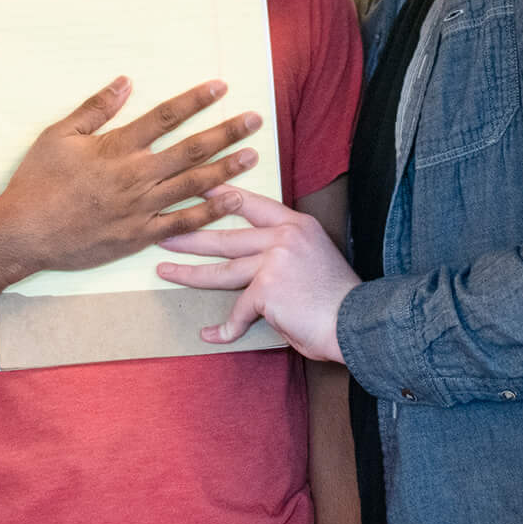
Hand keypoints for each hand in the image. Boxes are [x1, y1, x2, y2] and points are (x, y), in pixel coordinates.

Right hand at [0, 78, 260, 274]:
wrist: (25, 233)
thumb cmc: (37, 182)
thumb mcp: (59, 135)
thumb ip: (95, 108)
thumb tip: (125, 81)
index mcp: (118, 147)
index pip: (166, 116)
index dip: (196, 100)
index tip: (220, 87)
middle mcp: (136, 175)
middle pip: (191, 148)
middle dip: (227, 131)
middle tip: (255, 119)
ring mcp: (141, 207)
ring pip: (194, 183)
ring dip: (227, 168)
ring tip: (253, 154)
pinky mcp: (140, 235)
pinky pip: (183, 222)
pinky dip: (210, 211)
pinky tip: (233, 200)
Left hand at [156, 187, 358, 362]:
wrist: (359, 322)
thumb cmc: (338, 299)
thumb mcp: (315, 258)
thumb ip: (286, 252)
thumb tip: (257, 266)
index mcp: (297, 225)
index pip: (253, 204)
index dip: (223, 196)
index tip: (198, 188)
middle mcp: (284, 236)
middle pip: (227, 236)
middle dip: (190, 235)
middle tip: (164, 232)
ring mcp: (274, 261)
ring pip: (222, 270)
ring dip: (190, 272)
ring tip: (165, 271)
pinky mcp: (266, 289)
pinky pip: (238, 312)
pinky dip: (225, 329)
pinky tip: (212, 335)